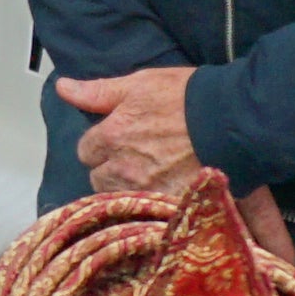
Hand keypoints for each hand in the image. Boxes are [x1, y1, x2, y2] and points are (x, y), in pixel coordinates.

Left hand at [58, 60, 202, 197]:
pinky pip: (146, 210)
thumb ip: (98, 92)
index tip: (118, 140)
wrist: (231, 121)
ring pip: (119, 197)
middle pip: (99, 178)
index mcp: (112, 136)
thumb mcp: (139, 84)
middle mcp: (123, 167)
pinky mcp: (168, 204)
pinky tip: (165, 190)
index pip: (86, 151)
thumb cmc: (186, 98)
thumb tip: (62, 87)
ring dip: (129, 188)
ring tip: (151, 175)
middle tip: (136, 158)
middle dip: (111, 170)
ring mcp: (146, 189)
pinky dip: (151, 204)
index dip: (101, 145)